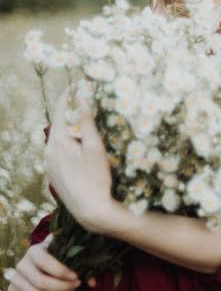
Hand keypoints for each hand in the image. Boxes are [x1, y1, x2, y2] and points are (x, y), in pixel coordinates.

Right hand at [8, 234, 96, 289]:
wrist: (35, 264)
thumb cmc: (54, 257)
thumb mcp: (62, 254)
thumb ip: (76, 261)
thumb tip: (93, 281)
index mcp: (34, 251)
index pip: (46, 262)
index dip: (62, 272)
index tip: (77, 277)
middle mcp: (22, 264)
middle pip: (41, 282)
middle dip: (61, 286)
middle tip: (76, 285)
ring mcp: (16, 279)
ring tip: (69, 290)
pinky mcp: (13, 289)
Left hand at [45, 89, 112, 229]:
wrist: (91, 210)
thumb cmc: (96, 177)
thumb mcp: (95, 146)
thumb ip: (86, 121)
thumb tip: (80, 98)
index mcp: (58, 142)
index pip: (59, 111)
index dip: (67, 96)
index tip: (75, 84)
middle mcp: (49, 152)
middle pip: (58, 124)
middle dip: (68, 111)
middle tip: (82, 99)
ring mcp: (49, 165)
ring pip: (58, 138)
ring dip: (68, 128)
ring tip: (83, 121)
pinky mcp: (53, 174)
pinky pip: (58, 151)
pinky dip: (67, 142)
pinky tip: (79, 145)